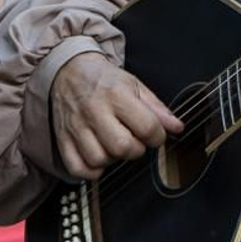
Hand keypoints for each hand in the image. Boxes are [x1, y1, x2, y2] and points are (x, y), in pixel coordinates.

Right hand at [50, 52, 182, 178]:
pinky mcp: (63, 138)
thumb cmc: (104, 79)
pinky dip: (91, 171)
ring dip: (113, 159)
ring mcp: (77, 126)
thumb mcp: (135, 85)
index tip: (156, 135)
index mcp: (116, 95)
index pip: (146, 126)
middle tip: (135, 140)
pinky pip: (78, 168)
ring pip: (99, 159)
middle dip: (136, 149)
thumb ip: (157, 108)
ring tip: (115, 146)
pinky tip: (99, 158)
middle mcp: (95, 111)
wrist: (69, 70)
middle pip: (122, 146)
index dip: (158, 136)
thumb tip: (177, 127)